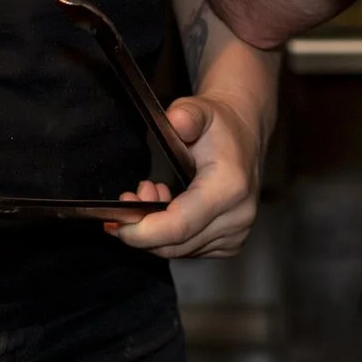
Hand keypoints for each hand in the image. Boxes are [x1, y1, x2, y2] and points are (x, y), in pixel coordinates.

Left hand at [111, 93, 261, 258]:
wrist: (245, 135)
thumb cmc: (219, 126)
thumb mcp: (200, 110)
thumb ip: (186, 115)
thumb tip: (175, 121)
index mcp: (229, 187)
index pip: (179, 226)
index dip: (142, 231)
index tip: (116, 221)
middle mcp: (238, 216)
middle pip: (175, 245)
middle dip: (142, 229)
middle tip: (129, 198)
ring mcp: (237, 233)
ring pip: (179, 251)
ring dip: (155, 231)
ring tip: (150, 194)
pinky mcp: (232, 242)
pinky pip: (189, 250)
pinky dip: (170, 236)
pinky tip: (168, 208)